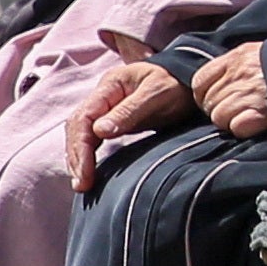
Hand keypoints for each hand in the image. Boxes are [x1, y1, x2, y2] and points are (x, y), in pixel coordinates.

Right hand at [62, 60, 189, 189]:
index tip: (84, 172)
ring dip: (78, 158)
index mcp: (110, 85)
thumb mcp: (156, 95)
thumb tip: (99, 132)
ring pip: (82, 133)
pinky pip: (93, 137)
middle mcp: (103, 95)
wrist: (189, 80)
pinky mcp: (114, 119)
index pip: (84, 118)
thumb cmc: (176, 84)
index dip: (81, 147)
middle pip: (78, 127)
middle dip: (76, 156)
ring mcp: (107, 107)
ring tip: (81, 184)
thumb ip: (129, 112)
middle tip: (81, 185)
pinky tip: (88, 171)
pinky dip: (88, 154)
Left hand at [191, 45, 266, 138]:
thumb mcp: (254, 53)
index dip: (204, 95)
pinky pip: (236, 128)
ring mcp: (248, 95)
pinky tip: (254, 123)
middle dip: (218, 111)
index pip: (199, 81)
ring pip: (220, 119)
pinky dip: (243, 129)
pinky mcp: (261, 114)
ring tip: (247, 116)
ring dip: (230, 122)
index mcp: (233, 59)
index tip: (214, 100)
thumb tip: (213, 83)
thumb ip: (232, 66)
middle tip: (235, 111)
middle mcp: (237, 76)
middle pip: (208, 104)